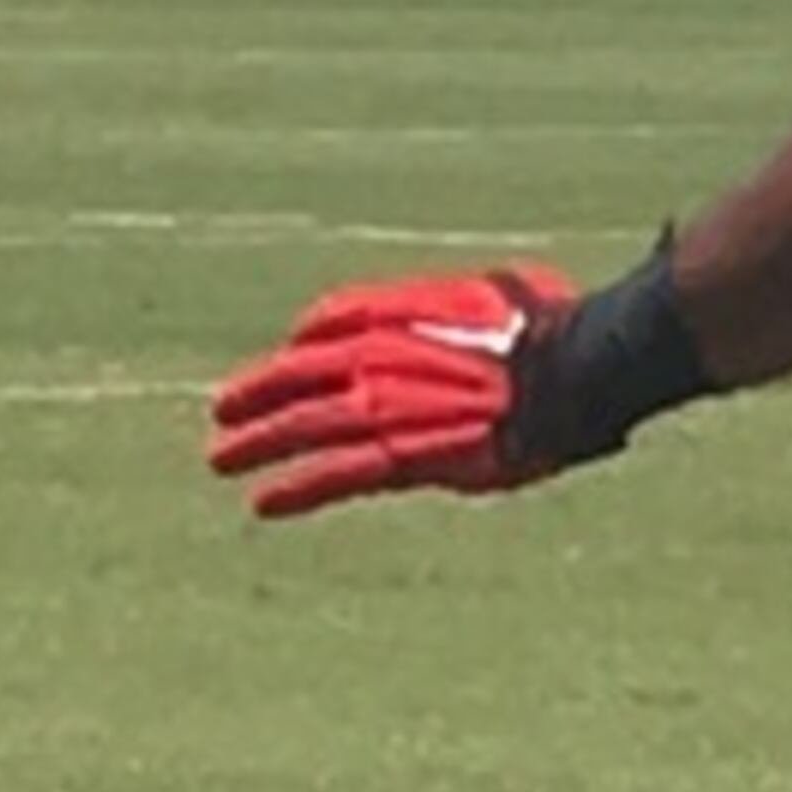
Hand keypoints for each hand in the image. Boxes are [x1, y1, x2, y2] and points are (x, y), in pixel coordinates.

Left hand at [206, 247, 709, 522]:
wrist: (569, 372)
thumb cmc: (554, 328)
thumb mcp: (506, 290)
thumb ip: (467, 303)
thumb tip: (480, 307)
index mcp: (405, 308)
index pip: (333, 317)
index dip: (304, 340)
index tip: (288, 355)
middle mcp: (382, 352)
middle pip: (299, 371)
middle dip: (258, 392)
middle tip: (223, 411)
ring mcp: (386, 403)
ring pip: (302, 425)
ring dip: (257, 443)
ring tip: (221, 460)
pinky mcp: (402, 454)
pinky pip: (335, 473)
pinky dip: (296, 487)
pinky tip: (264, 501)